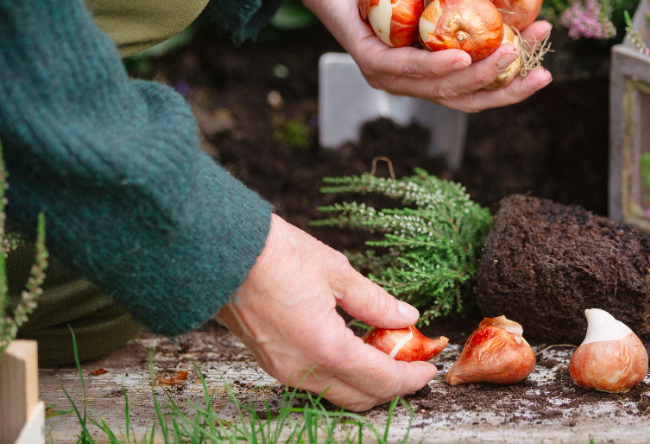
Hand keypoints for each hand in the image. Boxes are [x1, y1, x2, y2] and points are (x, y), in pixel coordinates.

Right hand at [215, 215, 435, 410]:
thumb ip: (374, 301)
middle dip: (392, 387)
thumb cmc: (275, 254)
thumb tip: (406, 317)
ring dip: (366, 381)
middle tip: (414, 363)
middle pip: (360, 398)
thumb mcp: (335, 271)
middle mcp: (303, 369)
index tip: (430, 367)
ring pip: (336, 393)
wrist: (219, 251)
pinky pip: (315, 381)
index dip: (411, 378)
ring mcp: (283, 369)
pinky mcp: (270, 361)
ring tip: (385, 353)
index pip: (381, 380)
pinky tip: (352, 347)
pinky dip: (341, 373)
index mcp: (325, 348)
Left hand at [274, 0, 552, 112]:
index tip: (544, 71)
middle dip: (506, 88)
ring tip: (511, 55)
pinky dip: (437, 66)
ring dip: (479, 75)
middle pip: (462, 98)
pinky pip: (406, 68)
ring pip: (438, 88)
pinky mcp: (364, 57)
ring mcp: (384, 73)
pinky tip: (462, 58)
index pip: (473, 91)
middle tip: (540, 69)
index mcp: (425, 68)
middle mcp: (406, 79)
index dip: (511, 86)